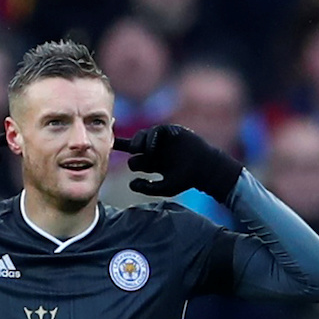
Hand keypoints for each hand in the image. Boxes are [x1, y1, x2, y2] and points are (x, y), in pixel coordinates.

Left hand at [113, 125, 241, 202]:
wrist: (204, 168)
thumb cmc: (186, 179)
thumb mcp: (165, 188)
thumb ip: (147, 188)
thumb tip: (131, 183)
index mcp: (153, 164)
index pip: (135, 160)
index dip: (126, 159)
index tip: (114, 156)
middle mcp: (156, 151)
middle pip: (137, 146)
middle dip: (131, 148)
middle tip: (131, 152)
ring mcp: (163, 141)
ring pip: (143, 136)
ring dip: (138, 142)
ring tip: (137, 149)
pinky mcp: (171, 132)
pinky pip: (156, 130)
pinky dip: (152, 137)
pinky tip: (152, 146)